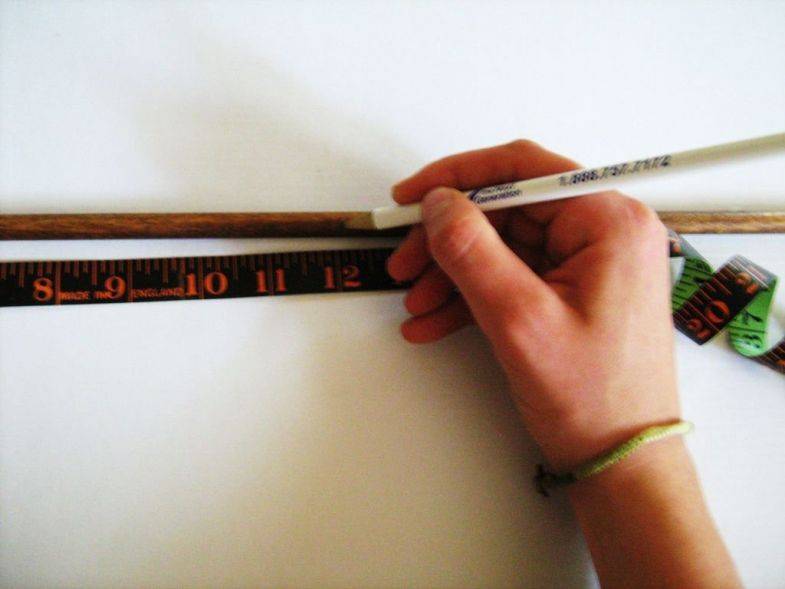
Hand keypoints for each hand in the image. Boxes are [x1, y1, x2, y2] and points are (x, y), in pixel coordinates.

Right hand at [386, 140, 679, 470]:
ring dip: (453, 272)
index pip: (523, 169)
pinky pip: (514, 276)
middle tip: (404, 265)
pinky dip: (473, 295)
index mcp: (609, 222)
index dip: (457, 177)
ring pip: (504, 246)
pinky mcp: (575, 290)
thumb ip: (472, 251)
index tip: (410, 196)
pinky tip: (435, 322)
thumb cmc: (592, 399)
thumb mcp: (519, 320)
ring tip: (416, 304)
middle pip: (507, 210)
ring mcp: (591, 262)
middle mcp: (605, 231)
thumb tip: (437, 202)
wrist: (622, 461)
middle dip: (448, 240)